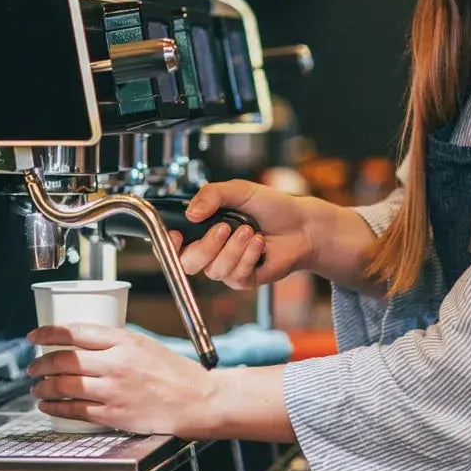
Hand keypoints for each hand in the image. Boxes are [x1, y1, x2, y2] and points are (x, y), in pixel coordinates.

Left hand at [26, 323, 216, 437]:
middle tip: (33, 366)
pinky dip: (55, 408)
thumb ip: (115, 343)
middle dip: (40, 363)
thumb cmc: (174, 373)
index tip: (34, 335)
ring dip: (43, 387)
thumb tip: (83, 343)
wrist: (195, 401)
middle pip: (64, 360)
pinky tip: (48, 406)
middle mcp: (115, 364)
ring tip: (36, 388)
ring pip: (64, 385)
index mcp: (124, 341)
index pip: (75, 332)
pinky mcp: (113, 413)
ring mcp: (112, 390)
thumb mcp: (145, 345)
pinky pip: (74, 410)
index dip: (48, 333)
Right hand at [170, 180, 316, 288]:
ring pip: (214, 269)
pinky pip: (235, 276)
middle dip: (206, 245)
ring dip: (234, 248)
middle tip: (225, 227)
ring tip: (251, 231)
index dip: (169, 244)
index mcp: (204, 228)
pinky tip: (260, 243)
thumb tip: (191, 213)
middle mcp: (211, 250)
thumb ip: (212, 195)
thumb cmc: (271, 207)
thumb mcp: (240, 191)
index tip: (178, 234)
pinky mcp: (244, 280)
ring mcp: (227, 267)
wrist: (301, 225)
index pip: (174, 244)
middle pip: (188, 262)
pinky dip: (248, 257)